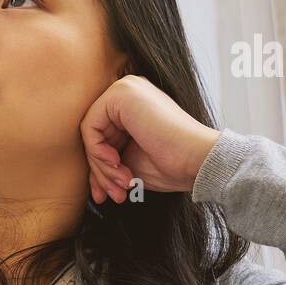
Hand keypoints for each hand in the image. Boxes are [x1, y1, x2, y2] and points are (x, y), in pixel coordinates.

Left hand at [79, 75, 221, 203]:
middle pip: (94, 135)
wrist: (196, 160)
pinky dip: (98, 152)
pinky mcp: (120, 94)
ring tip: (121, 185)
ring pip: (90, 134)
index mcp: (133, 105)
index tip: (106, 194)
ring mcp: (125, 89)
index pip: (101, 137)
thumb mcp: (129, 163)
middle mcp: (128, 92)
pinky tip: (118, 165)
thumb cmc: (170, 164)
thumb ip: (107, 161)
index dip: (100, 169)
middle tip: (113, 194)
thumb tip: (88, 181)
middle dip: (100, 171)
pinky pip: (90, 127)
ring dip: (102, 167)